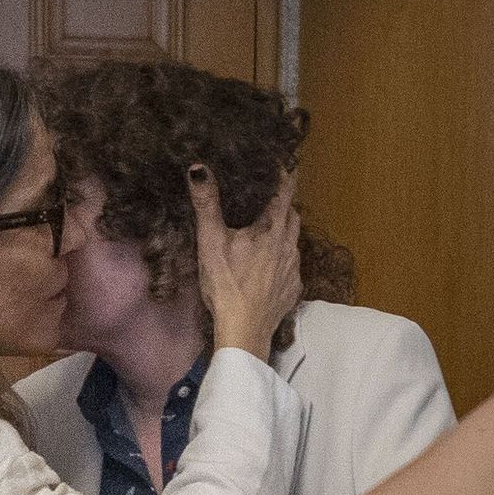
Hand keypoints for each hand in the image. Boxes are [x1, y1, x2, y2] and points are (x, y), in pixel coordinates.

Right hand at [193, 165, 301, 359]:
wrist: (244, 332)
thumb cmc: (226, 285)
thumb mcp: (210, 242)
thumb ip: (207, 204)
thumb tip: (199, 169)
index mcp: (272, 229)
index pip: (286, 191)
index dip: (285, 175)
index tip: (283, 162)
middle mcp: (290, 245)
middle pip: (292, 214)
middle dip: (283, 204)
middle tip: (267, 198)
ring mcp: (294, 269)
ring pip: (293, 239)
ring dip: (283, 231)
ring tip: (264, 231)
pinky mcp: (293, 289)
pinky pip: (292, 264)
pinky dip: (282, 258)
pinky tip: (266, 265)